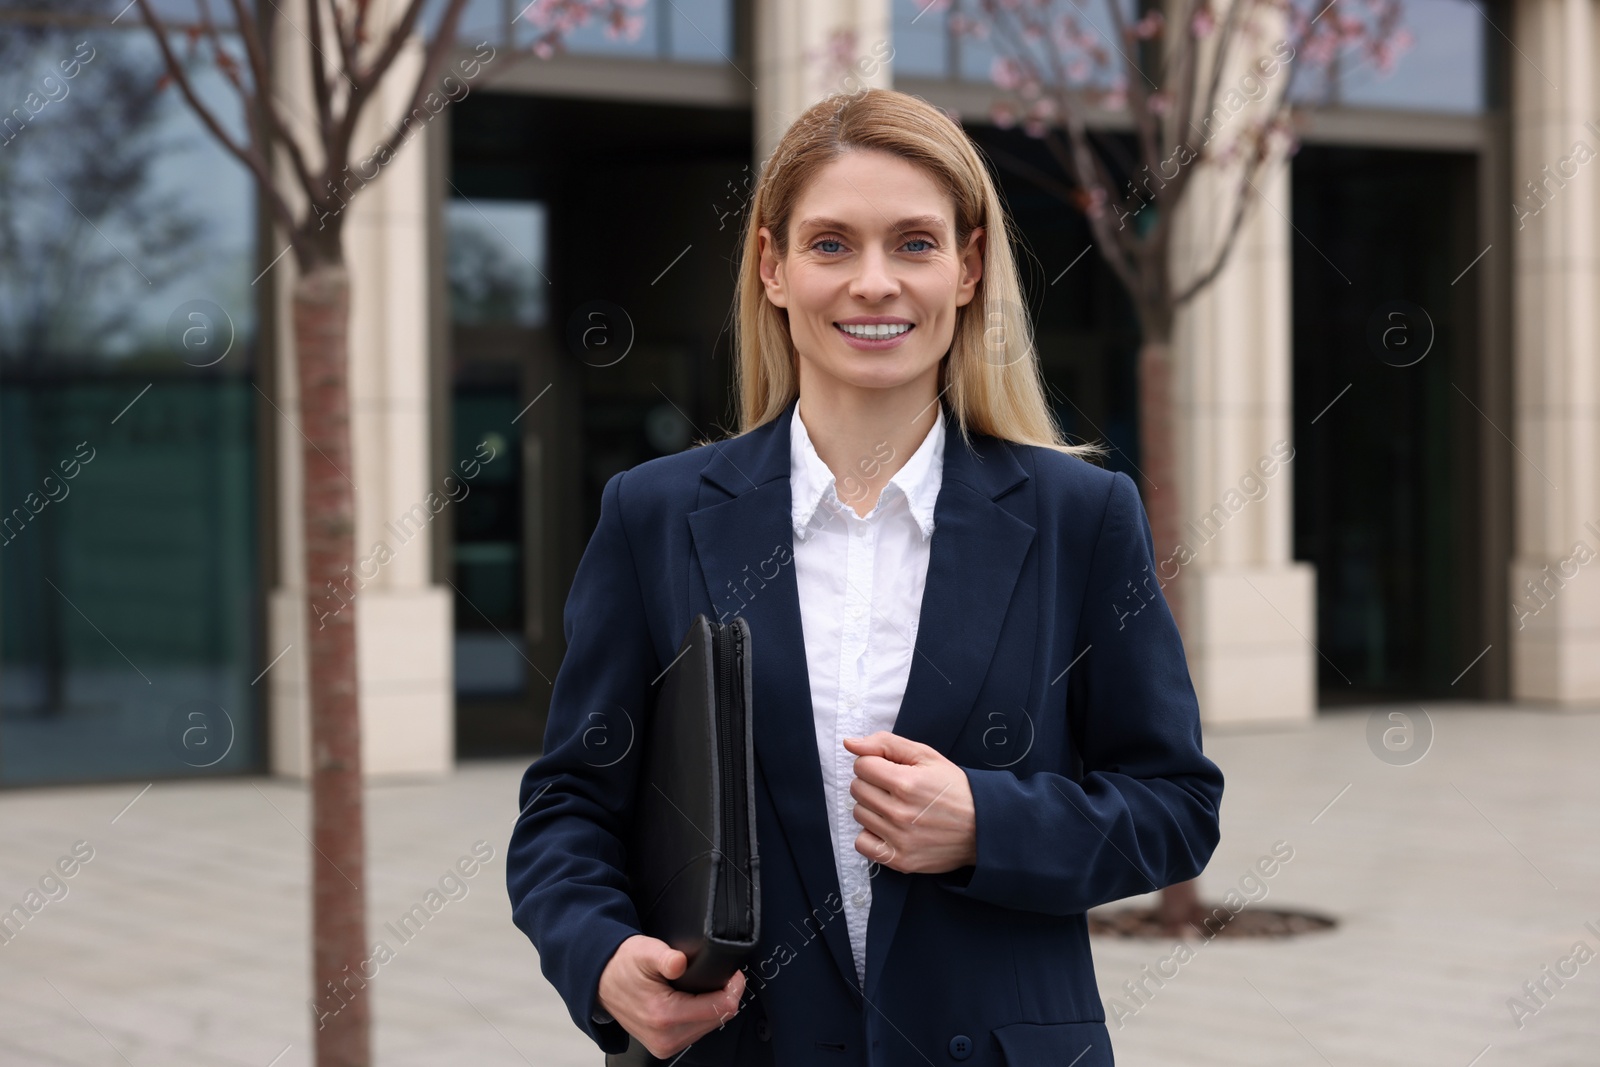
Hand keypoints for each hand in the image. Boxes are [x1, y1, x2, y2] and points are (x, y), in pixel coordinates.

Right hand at [596, 935, 744, 1058]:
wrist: (601, 982)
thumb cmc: (622, 966)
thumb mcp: (643, 951)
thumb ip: (664, 956)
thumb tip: (679, 962)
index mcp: (664, 1015)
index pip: (721, 1008)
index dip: (733, 987)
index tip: (732, 972)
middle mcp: (666, 1037)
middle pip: (719, 1019)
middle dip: (723, 996)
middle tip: (717, 975)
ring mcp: (665, 1045)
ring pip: (710, 1027)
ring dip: (712, 1006)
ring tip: (702, 985)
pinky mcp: (664, 1046)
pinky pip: (698, 1031)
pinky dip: (701, 1014)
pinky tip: (693, 999)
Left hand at [843, 731, 977, 874]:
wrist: (982, 827)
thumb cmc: (954, 788)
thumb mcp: (926, 756)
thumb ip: (886, 744)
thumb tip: (849, 743)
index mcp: (906, 783)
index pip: (861, 765)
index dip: (874, 764)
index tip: (890, 770)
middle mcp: (899, 812)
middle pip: (857, 789)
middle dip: (872, 784)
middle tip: (895, 789)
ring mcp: (899, 839)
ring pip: (858, 814)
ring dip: (872, 808)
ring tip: (896, 808)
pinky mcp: (899, 860)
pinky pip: (862, 844)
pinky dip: (871, 835)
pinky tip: (889, 829)